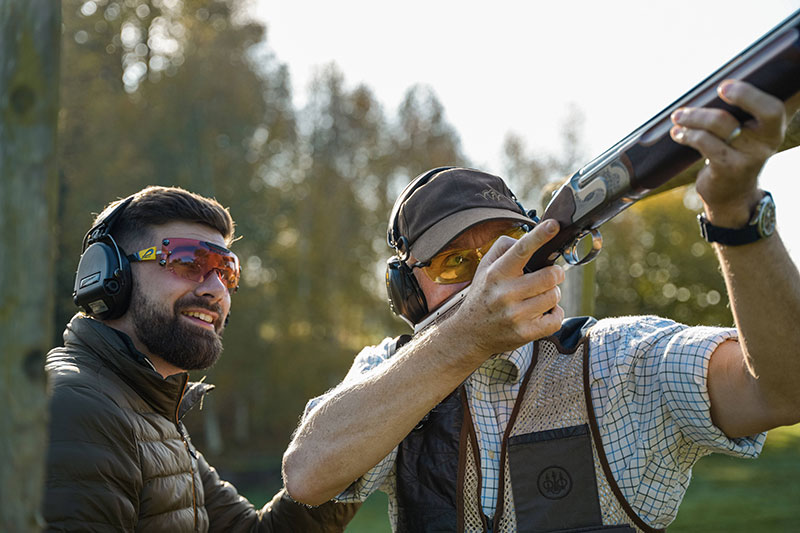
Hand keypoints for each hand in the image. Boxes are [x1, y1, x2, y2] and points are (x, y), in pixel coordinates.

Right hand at [441, 219, 565, 357]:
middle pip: (550, 275)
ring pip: (555, 296)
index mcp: (497, 273)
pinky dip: (554, 314)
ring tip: (538, 297)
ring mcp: (516, 315)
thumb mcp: (484, 268)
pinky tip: (541, 313)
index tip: (554, 225)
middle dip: (555, 274)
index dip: (539, 236)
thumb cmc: (483, 296)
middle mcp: (505, 293)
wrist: (469, 334)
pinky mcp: (525, 333)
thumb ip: (504, 248)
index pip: (521, 250)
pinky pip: (557, 318)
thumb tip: (530, 238)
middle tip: (548, 276)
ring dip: (552, 295)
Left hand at [669, 80, 786, 226]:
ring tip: (678, 116)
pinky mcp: (728, 168)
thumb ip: (744, 111)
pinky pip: (705, 143)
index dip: (751, 94)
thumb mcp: (747, 134)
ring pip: (720, 124)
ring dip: (694, 117)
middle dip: (738, 95)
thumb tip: (720, 83)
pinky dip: (687, 135)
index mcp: (773, 129)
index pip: (773, 108)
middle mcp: (766, 142)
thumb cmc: (735, 154)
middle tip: (715, 89)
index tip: (725, 86)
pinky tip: (678, 133)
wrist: (732, 195)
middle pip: (755, 111)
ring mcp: (748, 157)